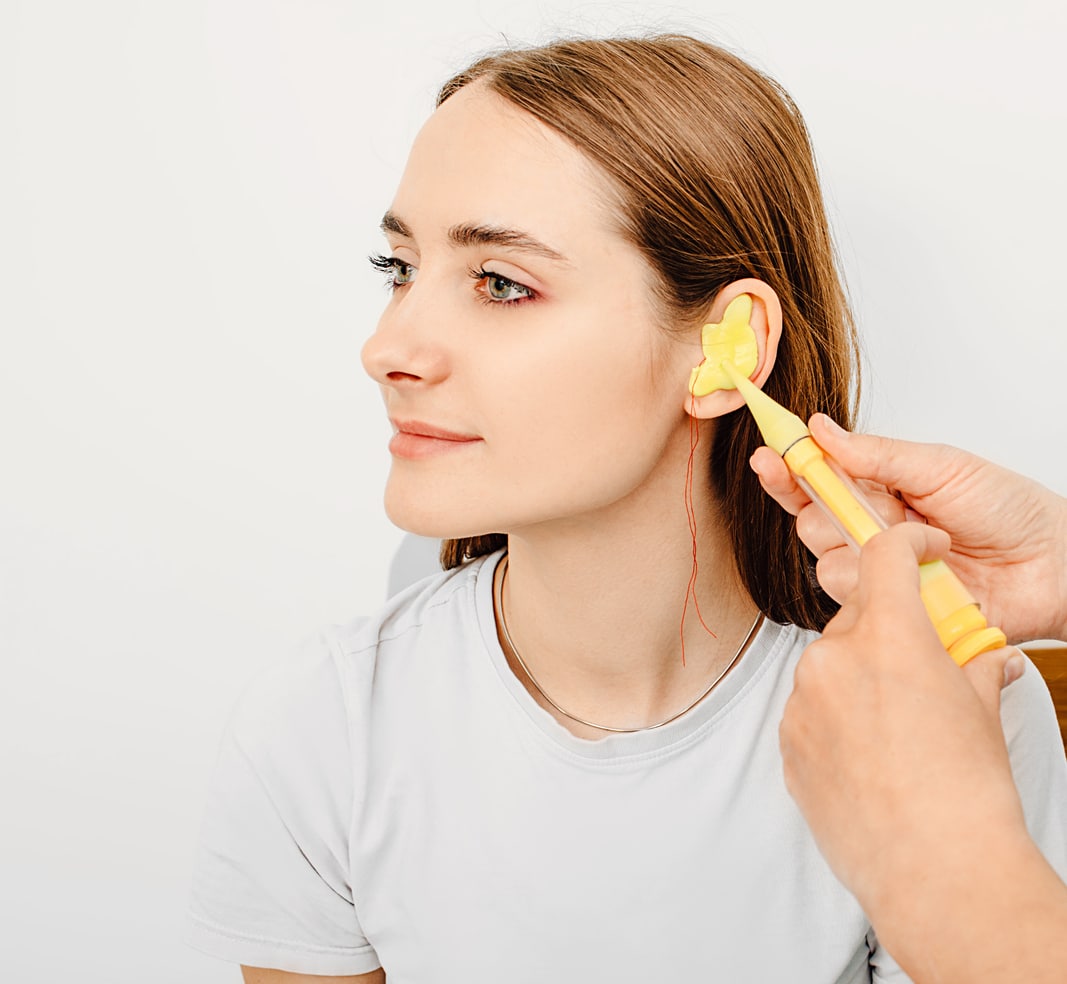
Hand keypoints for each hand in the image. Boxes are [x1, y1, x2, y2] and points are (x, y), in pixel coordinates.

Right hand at [751, 415, 1066, 642]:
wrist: (1053, 565)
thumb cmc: (1010, 510)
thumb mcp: (942, 466)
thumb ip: (876, 454)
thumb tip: (822, 429)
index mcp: (879, 488)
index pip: (816, 478)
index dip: (787, 467)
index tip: (769, 454)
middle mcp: (872, 530)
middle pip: (810, 521)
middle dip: (821, 507)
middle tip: (856, 498)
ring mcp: (879, 571)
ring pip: (827, 561)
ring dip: (860, 545)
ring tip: (913, 536)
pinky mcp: (891, 607)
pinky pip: (856, 600)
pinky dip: (878, 583)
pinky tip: (917, 571)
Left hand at [779, 523, 1028, 913]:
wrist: (933, 869)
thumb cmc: (965, 792)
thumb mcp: (980, 709)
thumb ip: (970, 663)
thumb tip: (981, 653)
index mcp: (889, 637)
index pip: (883, 556)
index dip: (902, 542)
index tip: (914, 546)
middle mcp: (834, 658)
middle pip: (854, 619)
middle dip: (883, 635)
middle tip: (916, 674)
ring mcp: (802, 700)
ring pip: (828, 667)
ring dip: (854, 680)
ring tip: (894, 732)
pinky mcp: (785, 741)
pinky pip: (808, 710)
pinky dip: (832, 719)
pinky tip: (867, 757)